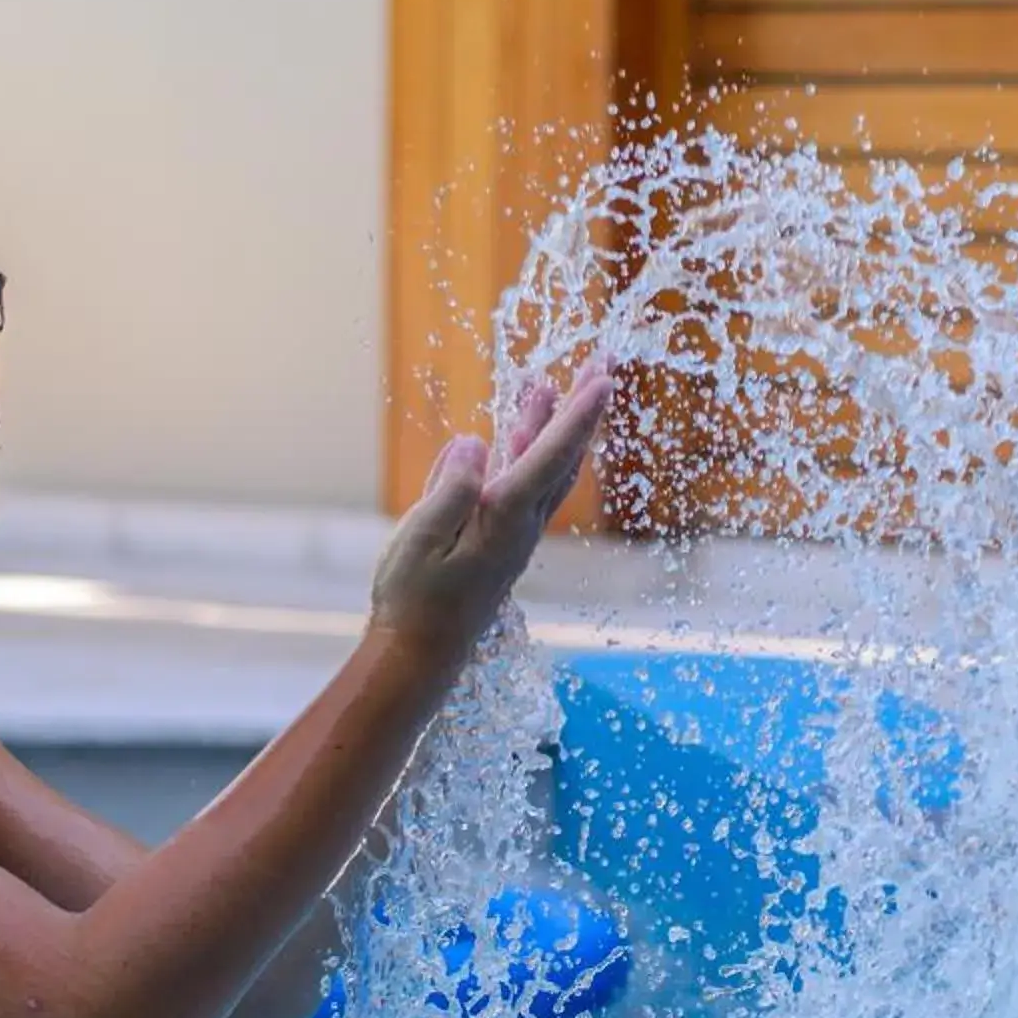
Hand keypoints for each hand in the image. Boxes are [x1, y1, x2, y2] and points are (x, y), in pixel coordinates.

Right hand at [370, 361, 615, 665]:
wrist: (417, 654)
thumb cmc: (414, 599)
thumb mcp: (421, 538)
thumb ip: (451, 488)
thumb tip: (474, 442)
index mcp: (504, 519)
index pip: (550, 456)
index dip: (577, 414)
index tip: (603, 378)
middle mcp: (519, 525)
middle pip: (561, 457)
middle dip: (581, 409)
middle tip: (601, 364)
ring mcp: (512, 534)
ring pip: (542, 470)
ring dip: (549, 425)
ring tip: (548, 384)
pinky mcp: (497, 542)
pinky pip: (519, 487)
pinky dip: (524, 453)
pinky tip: (512, 433)